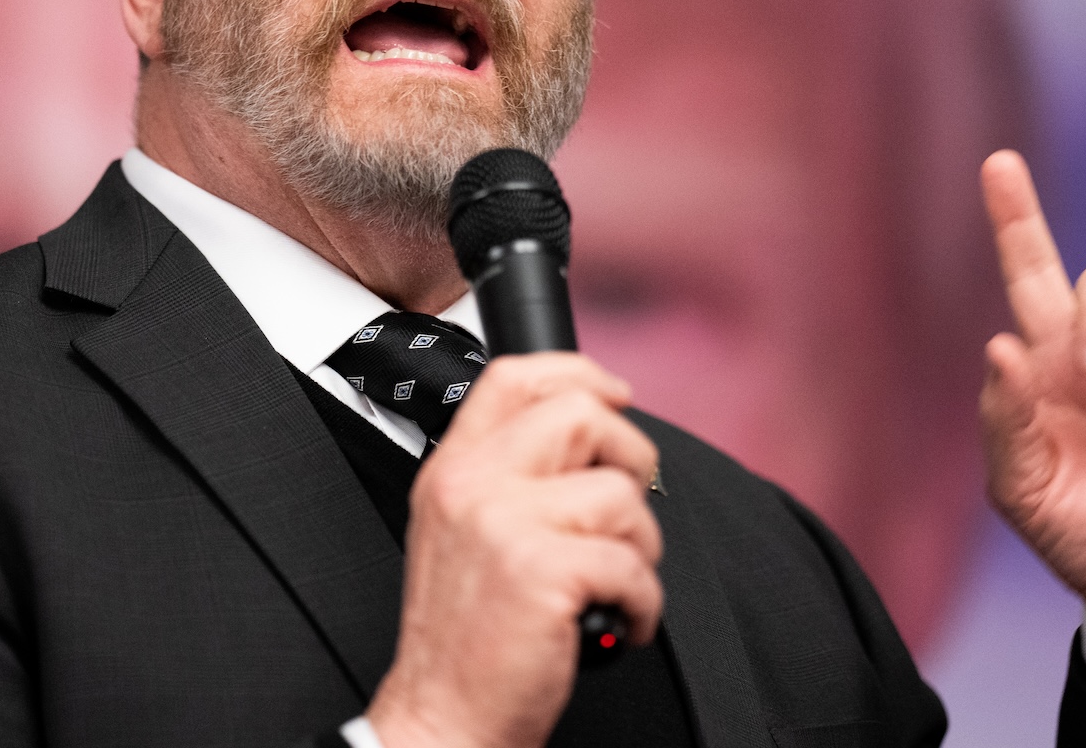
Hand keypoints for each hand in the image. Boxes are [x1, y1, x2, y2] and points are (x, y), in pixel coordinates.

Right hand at [367, 353, 663, 747]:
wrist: (442, 717)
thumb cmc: (465, 638)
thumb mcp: (463, 535)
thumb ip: (507, 479)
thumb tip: (592, 438)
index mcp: (452, 471)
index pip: (513, 378)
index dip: (578, 373)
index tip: (616, 394)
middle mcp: (471, 486)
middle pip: (580, 414)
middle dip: (630, 458)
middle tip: (628, 510)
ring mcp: (505, 524)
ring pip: (620, 495)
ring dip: (640, 547)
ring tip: (612, 584)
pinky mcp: (542, 571)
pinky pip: (634, 563)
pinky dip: (643, 602)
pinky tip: (617, 621)